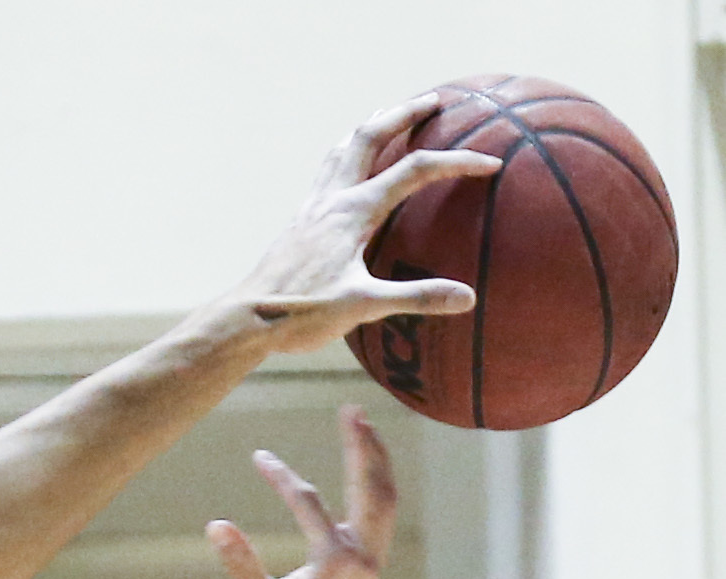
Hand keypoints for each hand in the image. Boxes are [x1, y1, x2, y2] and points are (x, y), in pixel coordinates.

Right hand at [208, 406, 393, 578]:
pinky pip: (382, 513)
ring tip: (363, 428)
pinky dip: (376, 485)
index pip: (310, 504)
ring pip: (385, 497)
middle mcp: (363, 556)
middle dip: (363, 446)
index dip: (282, 478)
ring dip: (376, 461)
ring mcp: (372, 559)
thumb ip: (240, 563)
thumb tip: (215, 525)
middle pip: (373, 487)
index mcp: (337, 563)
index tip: (258, 456)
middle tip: (352, 410)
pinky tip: (366, 470)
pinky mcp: (371, 564)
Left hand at [234, 94, 500, 352]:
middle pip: (370, 136)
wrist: (244, 320)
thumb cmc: (299, 315)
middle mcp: (331, 199)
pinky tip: (348, 166)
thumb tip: (466, 298)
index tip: (490, 165)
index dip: (457, 162)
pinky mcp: (299, 222)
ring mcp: (312, 207)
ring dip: (370, 127)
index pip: (416, 170)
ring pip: (342, 148)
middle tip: (434, 101)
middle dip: (404, 113)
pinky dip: (345, 154)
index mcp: (354, 212)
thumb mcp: (362, 307)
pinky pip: (326, 172)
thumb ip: (415, 297)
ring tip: (390, 115)